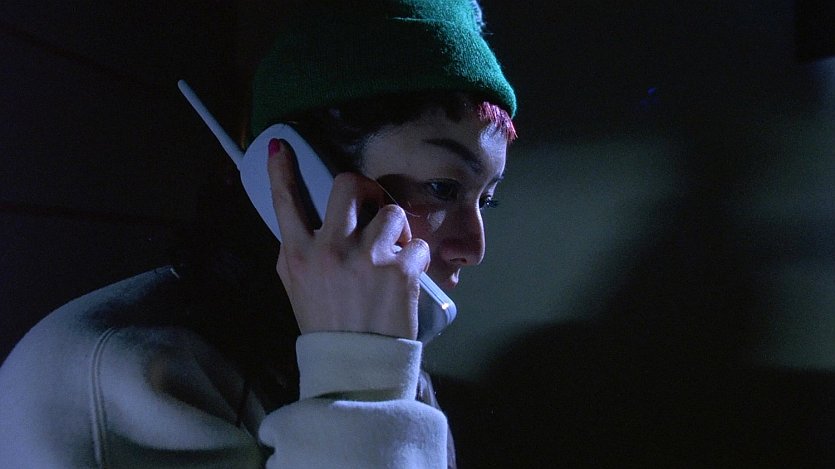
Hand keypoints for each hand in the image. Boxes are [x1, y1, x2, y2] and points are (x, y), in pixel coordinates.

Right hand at [267, 138, 429, 339]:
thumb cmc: (327, 326)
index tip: (281, 145)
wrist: (355, 367)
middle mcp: (329, 249)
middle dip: (365, 190)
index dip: (282, 170)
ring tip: (391, 253)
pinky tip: (406, 278)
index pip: (286, 202)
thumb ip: (300, 251)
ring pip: (391, 210)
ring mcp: (365, 257)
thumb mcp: (297, 289)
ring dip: (396, 228)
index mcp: (298, 254)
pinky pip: (417, 243)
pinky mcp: (399, 269)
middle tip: (371, 207)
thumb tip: (305, 218)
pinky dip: (416, 258)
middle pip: (348, 184)